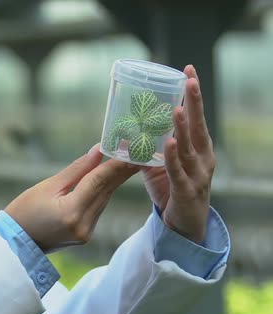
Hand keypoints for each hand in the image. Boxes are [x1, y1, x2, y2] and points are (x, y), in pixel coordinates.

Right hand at [5, 145, 137, 252]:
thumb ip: (77, 170)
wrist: (15, 243)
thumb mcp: (47, 186)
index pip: (99, 181)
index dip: (116, 164)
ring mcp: (86, 233)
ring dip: (114, 180)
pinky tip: (110, 179)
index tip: (131, 151)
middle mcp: (83, 224)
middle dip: (121, 170)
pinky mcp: (85, 235)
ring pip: (104, 199)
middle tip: (137, 151)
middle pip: (106, 191)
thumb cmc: (24, 211)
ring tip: (127, 160)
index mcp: (72, 211)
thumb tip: (98, 151)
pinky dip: (103, 193)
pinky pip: (98, 208)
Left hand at [142, 65, 215, 243]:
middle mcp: (203, 158)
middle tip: (190, 80)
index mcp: (198, 148)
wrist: (185, 225)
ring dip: (182, 127)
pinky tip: (168, 143)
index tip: (188, 72)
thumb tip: (126, 135)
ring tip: (175, 108)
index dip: (192, 96)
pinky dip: (172, 156)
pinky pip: (177, 171)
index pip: (196, 117)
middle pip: (198, 126)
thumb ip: (147, 149)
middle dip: (194, 102)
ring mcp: (198, 174)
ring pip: (188, 147)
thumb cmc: (174, 190)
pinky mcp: (187, 191)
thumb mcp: (159, 166)